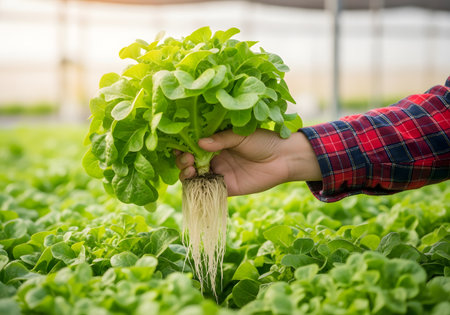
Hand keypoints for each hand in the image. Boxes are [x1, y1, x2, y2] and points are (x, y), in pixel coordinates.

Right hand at [175, 129, 321, 195]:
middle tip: (188, 158)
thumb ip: (221, 139)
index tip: (179, 145)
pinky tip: (196, 182)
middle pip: (190, 163)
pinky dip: (199, 188)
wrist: (283, 158)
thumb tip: (199, 142)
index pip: (193, 145)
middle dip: (183, 161)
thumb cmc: (264, 141)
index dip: (183, 146)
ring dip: (187, 174)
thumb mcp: (241, 135)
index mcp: (216, 143)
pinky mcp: (227, 188)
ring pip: (195, 178)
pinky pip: (208, 190)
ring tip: (190, 169)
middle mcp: (215, 159)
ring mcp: (220, 174)